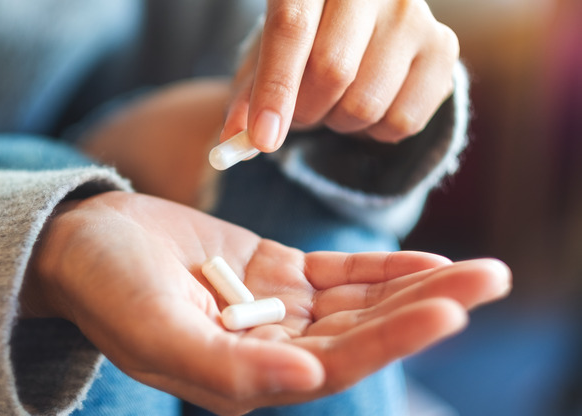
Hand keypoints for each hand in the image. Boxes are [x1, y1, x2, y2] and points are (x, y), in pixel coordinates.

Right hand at [21, 191, 509, 415]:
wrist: (85, 242)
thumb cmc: (108, 289)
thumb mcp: (155, 332)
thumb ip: (225, 366)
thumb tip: (307, 380)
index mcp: (243, 376)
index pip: (333, 365)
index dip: (391, 340)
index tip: (447, 311)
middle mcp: (268, 350)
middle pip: (361, 335)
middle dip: (425, 312)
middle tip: (490, 282)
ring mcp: (274, 311)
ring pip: (358, 304)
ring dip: (416, 288)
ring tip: (479, 271)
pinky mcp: (273, 273)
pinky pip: (338, 274)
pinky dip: (381, 269)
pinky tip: (428, 263)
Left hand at [222, 0, 459, 148]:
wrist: (359, 24)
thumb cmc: (302, 40)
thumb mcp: (263, 58)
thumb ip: (246, 96)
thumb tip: (235, 139)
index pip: (291, 28)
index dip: (275, 88)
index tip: (263, 138)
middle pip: (332, 71)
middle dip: (304, 112)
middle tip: (296, 115)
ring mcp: (414, 14)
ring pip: (367, 104)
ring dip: (338, 124)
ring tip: (333, 103)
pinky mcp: (443, 48)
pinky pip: (402, 121)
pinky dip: (373, 133)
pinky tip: (366, 105)